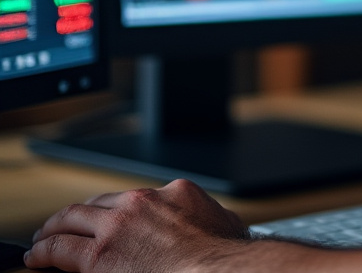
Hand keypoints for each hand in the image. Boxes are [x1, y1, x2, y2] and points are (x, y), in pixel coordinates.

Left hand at [25, 179, 250, 272]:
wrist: (216, 270)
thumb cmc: (222, 254)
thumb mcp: (226, 222)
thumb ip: (214, 216)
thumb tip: (220, 219)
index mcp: (174, 193)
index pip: (136, 197)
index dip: (118, 210)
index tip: (111, 220)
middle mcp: (142, 202)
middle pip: (99, 202)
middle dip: (80, 214)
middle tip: (66, 224)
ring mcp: (118, 225)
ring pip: (72, 218)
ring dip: (55, 227)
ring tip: (43, 238)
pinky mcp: (98, 254)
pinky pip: (59, 249)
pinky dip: (44, 252)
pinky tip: (38, 258)